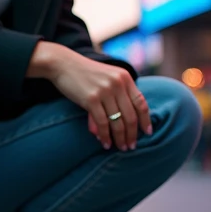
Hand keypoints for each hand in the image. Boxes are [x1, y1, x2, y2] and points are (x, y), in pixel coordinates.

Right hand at [32, 44, 152, 150]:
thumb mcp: (107, 77)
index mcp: (124, 77)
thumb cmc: (84, 73)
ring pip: (118, 122)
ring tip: (121, 147)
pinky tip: (105, 143)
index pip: (141, 103)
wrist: (62, 64)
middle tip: (131, 146)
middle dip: (132, 134)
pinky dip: (105, 136)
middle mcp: (117, 84)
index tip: (147, 133)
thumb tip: (124, 122)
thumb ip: (118, 93)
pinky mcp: (91, 99)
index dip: (145, 120)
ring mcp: (105, 91)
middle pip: (131, 116)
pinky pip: (102, 123)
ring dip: (120, 138)